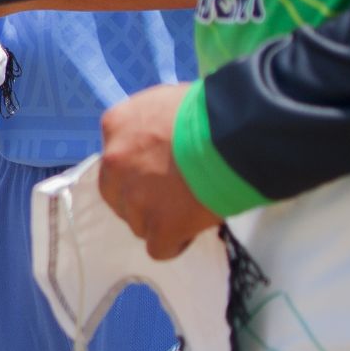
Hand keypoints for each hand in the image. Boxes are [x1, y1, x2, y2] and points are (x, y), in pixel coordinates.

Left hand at [97, 83, 221, 259]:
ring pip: (137, 223)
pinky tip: (191, 230)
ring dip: (159, 221)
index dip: (139, 169)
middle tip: (170, 197)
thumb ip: (151, 124)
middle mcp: (115, 162)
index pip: (116, 158)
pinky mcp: (159, 226)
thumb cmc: (209, 112)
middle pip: (117, 194)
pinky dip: (175, 244)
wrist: (233, 135)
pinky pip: (159, 248)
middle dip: (139, 200)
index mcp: (116, 126)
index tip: (162, 171)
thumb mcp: (167, 102)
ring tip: (189, 210)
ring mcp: (135, 197)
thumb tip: (161, 140)